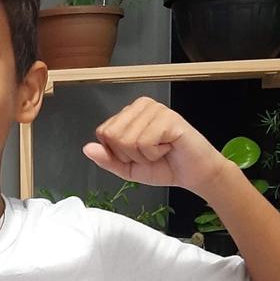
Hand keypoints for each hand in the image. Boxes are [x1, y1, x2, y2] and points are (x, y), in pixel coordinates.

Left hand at [82, 96, 227, 196]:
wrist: (192, 174)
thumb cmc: (164, 166)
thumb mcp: (127, 168)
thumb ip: (107, 159)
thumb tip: (87, 148)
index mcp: (128, 114)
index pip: (103, 133)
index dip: (118, 153)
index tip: (136, 155)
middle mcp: (140, 106)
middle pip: (112, 136)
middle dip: (129, 155)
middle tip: (149, 154)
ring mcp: (154, 109)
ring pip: (128, 140)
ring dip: (144, 156)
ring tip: (160, 150)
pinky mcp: (168, 117)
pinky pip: (145, 142)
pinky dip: (155, 153)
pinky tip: (168, 148)